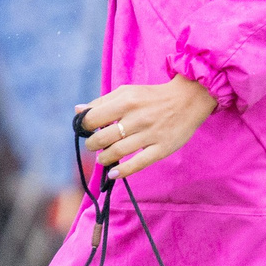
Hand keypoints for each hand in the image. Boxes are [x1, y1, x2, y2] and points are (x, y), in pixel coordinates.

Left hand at [76, 77, 216, 178]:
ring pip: (117, 152)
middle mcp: (137, 118)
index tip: (88, 131)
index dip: (85, 127)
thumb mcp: (127, 92)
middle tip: (95, 146)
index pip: (93, 118)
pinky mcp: (162, 148)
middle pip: (102, 138)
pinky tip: (114, 174)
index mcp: (126, 101)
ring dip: (104, 159)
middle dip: (93, 145)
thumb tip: (77, 111)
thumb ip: (102, 102)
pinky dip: (122, 171)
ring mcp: (150, 134)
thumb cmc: (152, 97)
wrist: (188, 99)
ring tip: (104, 158)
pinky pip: (138, 164)